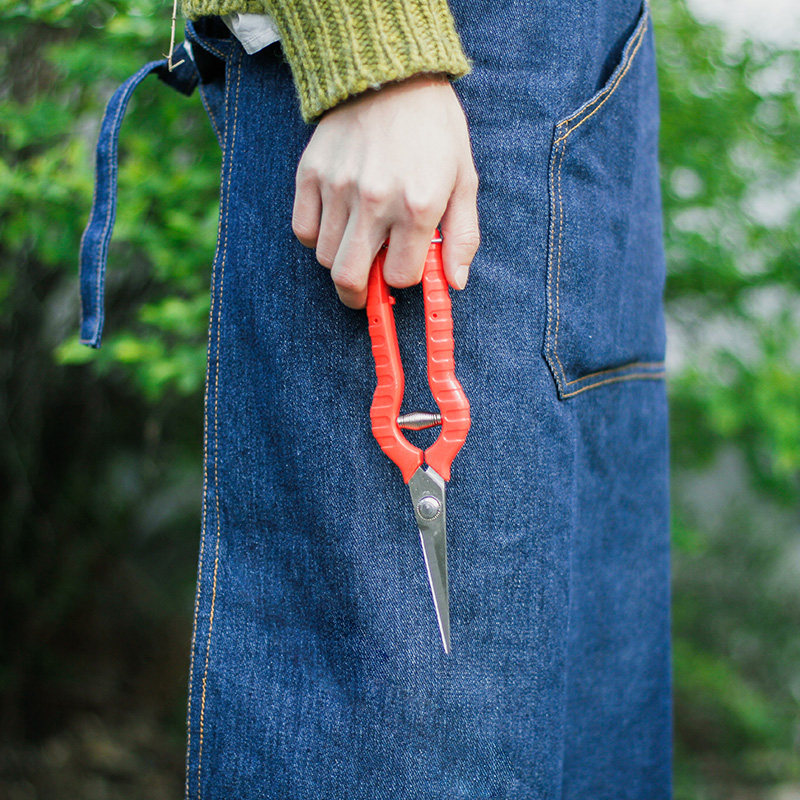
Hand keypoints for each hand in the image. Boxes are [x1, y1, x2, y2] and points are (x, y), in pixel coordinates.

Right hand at [292, 73, 479, 307]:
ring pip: (326, 258)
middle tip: (365, 293)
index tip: (404, 267)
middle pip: (350, 280)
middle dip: (359, 297)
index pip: (400, 277)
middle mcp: (375, 201)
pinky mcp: (310, 174)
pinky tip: (336, 224)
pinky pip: (303, 230)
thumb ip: (463, 235)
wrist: (392, 73)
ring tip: (358, 243)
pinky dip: (317, 238)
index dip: (403, 278)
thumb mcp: (464, 180)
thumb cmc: (434, 129)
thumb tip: (454, 282)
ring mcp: (338, 188)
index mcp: (418, 206)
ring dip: (342, 261)